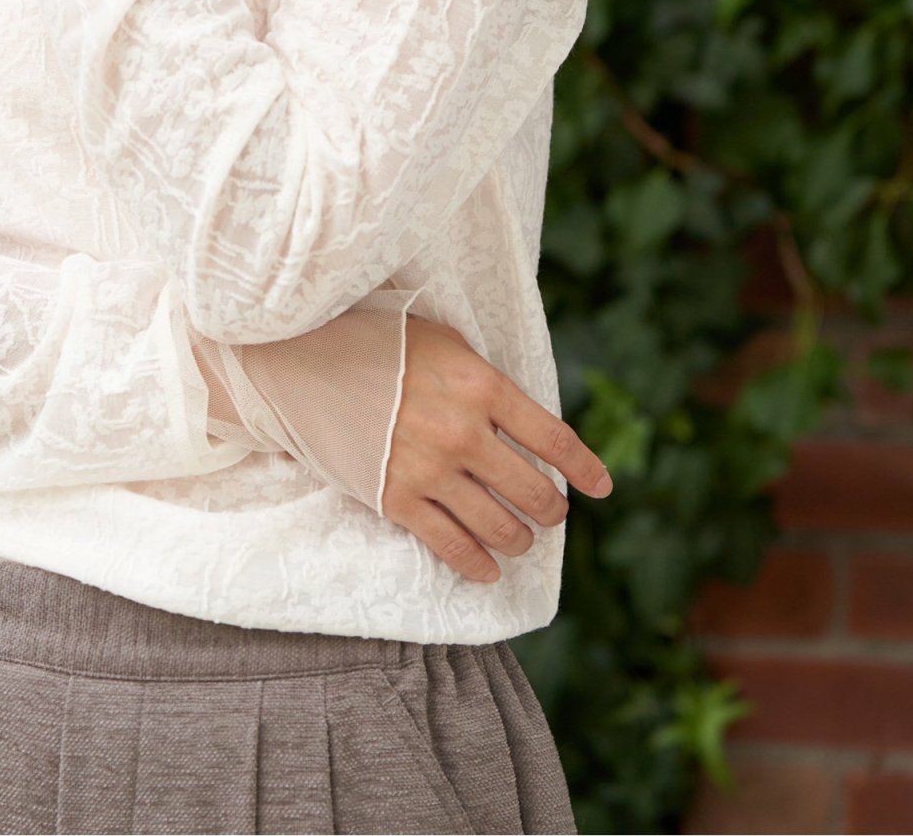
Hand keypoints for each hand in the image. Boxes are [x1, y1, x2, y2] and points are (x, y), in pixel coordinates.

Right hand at [380, 316, 612, 582]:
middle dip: (551, 510)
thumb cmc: (381, 344)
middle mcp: (463, 433)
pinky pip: (451, 546)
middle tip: (552, 512)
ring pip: (498, 526)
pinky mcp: (397, 499)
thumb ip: (485, 379)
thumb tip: (519, 415)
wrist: (309, 363)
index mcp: (482, 386)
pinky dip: (477, 564)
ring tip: (521, 537)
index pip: (552, 438)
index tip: (603, 487)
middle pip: (533, 491)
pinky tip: (489, 569)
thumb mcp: (446, 342)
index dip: (585, 468)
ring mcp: (429, 470)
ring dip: (520, 538)